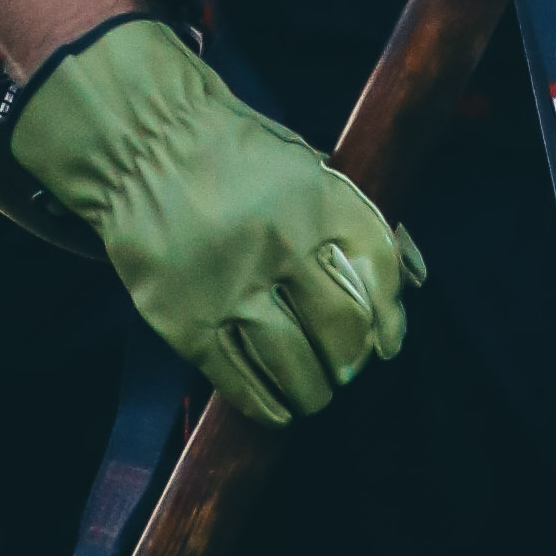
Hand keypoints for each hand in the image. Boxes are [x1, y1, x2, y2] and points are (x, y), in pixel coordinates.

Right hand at [9, 17, 421, 423]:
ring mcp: (231, 285)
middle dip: (350, 361)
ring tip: (313, 394)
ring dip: (312, 391)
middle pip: (341, 328)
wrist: (140, 145)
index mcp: (320, 199)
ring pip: (294, 364)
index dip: (390, 318)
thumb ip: (355, 218)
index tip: (388, 344)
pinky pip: (236, 378)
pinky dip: (263, 404)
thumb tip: (415, 279)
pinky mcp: (185, 318)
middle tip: (343, 369)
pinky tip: (275, 409)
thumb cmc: (233, 155)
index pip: (379, 273)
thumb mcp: (307, 165)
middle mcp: (282, 244)